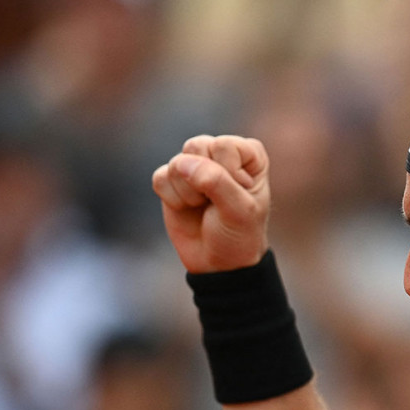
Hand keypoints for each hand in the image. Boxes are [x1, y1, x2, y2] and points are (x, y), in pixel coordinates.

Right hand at [152, 135, 270, 272]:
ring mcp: (196, 164)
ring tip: (203, 207)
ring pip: (177, 162)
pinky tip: (187, 209)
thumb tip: (183, 163)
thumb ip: (216, 182)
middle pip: (197, 146)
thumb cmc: (239, 234)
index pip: (223, 146)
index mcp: (249, 154)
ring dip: (188, 193)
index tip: (238, 196)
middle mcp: (222, 153)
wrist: (219, 262)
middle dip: (203, 182)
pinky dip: (172, 199)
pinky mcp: (172, 179)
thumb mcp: (239, 211)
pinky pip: (160, 177)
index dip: (227, 175)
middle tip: (216, 203)